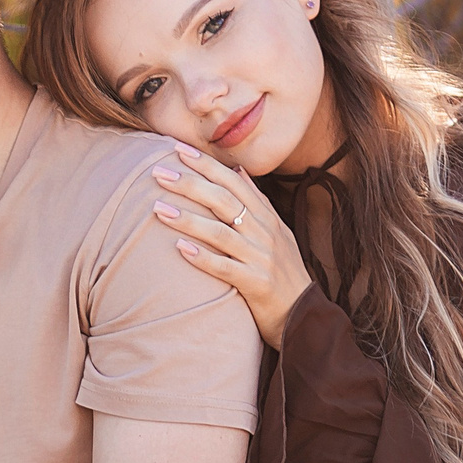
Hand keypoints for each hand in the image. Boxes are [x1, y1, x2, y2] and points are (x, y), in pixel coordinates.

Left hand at [151, 143, 312, 347]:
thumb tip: (238, 171)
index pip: (232, 182)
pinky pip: (225, 268)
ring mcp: (260, 257)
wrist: (304, 313)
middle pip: (223, 200)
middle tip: (159, 172)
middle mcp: (263, 232)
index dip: (206, 164)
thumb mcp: (275, 230)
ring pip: (220, 232)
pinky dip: (202, 257)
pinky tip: (179, 248)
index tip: (178, 149)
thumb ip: (256, 201)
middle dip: (190, 184)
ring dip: (188, 219)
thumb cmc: (281, 269)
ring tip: (158, 209)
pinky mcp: (256, 284)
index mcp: (265, 217)